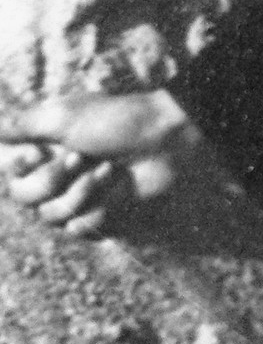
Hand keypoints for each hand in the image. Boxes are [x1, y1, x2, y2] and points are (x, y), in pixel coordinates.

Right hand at [0, 90, 209, 240]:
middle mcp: (59, 174)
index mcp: (48, 148)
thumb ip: (27, 124)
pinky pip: (81, 229)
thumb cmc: (118, 119)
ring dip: (81, 192)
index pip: (10, 173)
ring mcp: (79, 197)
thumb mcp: (67, 115)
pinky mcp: (102, 217)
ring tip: (109, 170)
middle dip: (52, 179)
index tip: (37, 152)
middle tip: (80, 157)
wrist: (166, 139)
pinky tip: (119, 188)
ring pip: (52, 217)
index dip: (19, 167)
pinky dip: (99, 209)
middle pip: (25, 198)